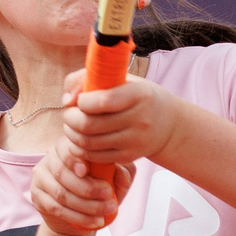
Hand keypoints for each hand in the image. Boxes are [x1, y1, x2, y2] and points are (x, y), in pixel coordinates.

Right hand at [31, 135, 131, 235]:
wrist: (79, 216)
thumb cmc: (99, 190)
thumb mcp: (116, 180)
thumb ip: (122, 172)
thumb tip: (120, 171)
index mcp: (68, 145)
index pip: (66, 148)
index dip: (75, 159)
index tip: (88, 171)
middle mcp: (50, 157)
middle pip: (62, 172)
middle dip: (87, 188)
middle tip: (109, 196)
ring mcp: (40, 176)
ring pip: (60, 193)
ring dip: (85, 205)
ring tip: (106, 211)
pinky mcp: (36, 196)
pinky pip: (56, 208)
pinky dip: (77, 217)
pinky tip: (94, 221)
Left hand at [58, 70, 181, 168]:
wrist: (168, 124)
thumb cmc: (137, 96)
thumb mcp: (121, 79)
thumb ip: (88, 78)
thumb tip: (67, 100)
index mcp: (138, 94)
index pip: (103, 101)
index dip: (82, 101)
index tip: (80, 99)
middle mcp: (139, 119)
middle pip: (90, 125)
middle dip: (70, 119)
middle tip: (69, 114)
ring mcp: (135, 141)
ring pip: (89, 143)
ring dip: (71, 134)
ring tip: (71, 126)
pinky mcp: (128, 156)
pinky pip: (95, 157)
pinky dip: (79, 149)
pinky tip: (77, 141)